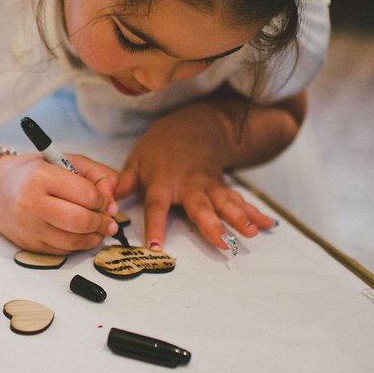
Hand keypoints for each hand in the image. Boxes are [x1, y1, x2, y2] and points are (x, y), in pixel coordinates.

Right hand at [0, 153, 119, 253]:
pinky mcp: (28, 244)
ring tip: (99, 228)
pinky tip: (81, 235)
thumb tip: (113, 198)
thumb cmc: (31, 173)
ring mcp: (28, 227)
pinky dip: (78, 245)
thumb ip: (95, 173)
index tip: (105, 200)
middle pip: (81, 221)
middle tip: (109, 220)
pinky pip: (62, 251)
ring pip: (74, 241)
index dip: (103, 200)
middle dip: (102, 222)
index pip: (86, 194)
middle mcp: (31, 203)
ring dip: (94, 237)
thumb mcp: (63, 160)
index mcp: (40, 176)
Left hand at [117, 109, 274, 251]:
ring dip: (240, 218)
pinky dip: (256, 212)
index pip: (157, 206)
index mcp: (162, 182)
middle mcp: (189, 186)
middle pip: (201, 207)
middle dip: (212, 225)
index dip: (156, 226)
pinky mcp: (224, 188)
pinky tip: (269, 225)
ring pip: (226, 203)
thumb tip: (104, 198)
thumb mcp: (136, 161)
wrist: (191, 126)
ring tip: (253, 233)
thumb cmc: (158, 149)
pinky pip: (241, 201)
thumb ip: (123, 183)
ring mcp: (209, 186)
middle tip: (223, 241)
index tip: (155, 246)